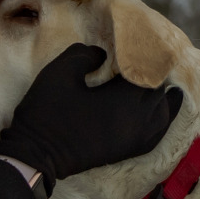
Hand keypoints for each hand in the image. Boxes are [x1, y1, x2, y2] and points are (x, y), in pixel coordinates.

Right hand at [0, 44, 183, 181]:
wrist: (36, 154)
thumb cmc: (47, 111)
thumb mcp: (61, 70)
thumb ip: (86, 54)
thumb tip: (103, 55)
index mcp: (125, 100)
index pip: (148, 71)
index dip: (143, 55)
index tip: (134, 44)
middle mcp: (138, 121)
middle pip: (158, 91)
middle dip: (151, 74)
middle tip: (140, 60)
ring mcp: (135, 139)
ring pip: (163, 113)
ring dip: (160, 96)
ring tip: (154, 82)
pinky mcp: (127, 151)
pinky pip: (156, 133)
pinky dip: (161, 118)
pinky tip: (157, 110)